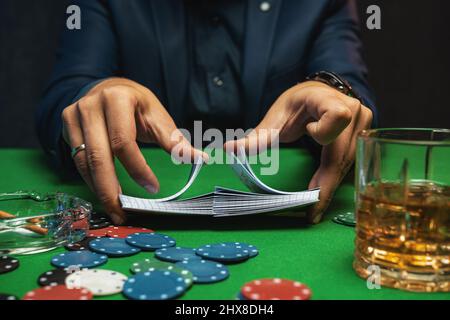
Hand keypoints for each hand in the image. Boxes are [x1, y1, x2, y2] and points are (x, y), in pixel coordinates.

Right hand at [62, 78, 206, 223]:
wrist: (110, 87)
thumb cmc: (138, 105)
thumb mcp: (158, 117)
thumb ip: (175, 140)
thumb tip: (201, 159)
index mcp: (117, 99)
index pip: (123, 141)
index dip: (137, 168)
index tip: (152, 188)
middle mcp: (91, 106)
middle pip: (98, 156)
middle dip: (110, 190)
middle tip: (123, 213)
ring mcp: (75, 115)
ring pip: (84, 162)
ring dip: (99, 190)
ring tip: (114, 210)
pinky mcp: (67, 126)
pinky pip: (77, 160)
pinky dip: (91, 181)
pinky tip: (104, 194)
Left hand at [224, 81, 372, 222]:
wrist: (319, 93)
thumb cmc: (298, 103)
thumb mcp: (277, 115)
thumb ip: (258, 136)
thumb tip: (229, 149)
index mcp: (329, 99)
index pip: (337, 116)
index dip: (324, 131)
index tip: (309, 132)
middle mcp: (354, 111)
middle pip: (342, 152)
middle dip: (325, 182)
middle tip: (310, 211)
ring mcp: (364, 126)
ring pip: (347, 163)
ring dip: (328, 185)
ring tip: (313, 206)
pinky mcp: (363, 140)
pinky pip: (348, 164)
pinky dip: (333, 179)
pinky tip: (321, 194)